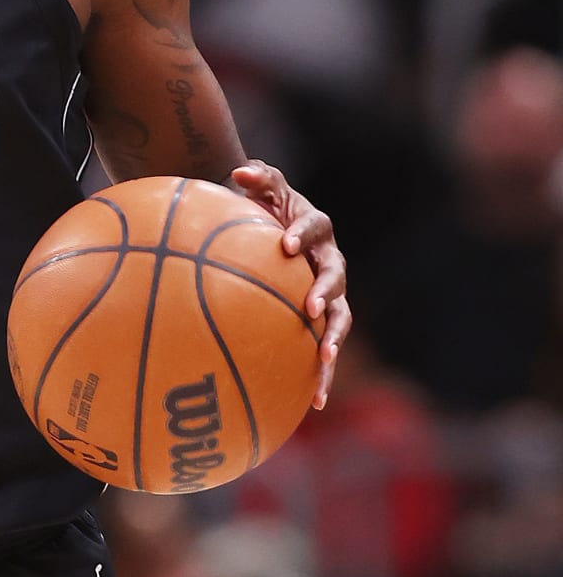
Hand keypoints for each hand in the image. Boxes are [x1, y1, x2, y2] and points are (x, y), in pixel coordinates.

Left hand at [227, 159, 350, 409]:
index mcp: (316, 227)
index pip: (315, 226)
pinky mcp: (321, 320)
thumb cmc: (261, 204)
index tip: (286, 245)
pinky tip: (313, 404)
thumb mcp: (260, 186)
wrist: (269, 225)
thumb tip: (237, 171)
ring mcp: (330, 293)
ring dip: (333, 339)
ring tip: (322, 363)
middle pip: (337, 276)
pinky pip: (323, 347)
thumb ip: (255, 177)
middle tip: (312, 306)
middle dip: (326, 292)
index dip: (303, 234)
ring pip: (340, 319)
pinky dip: (320, 374)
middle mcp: (330, 260)